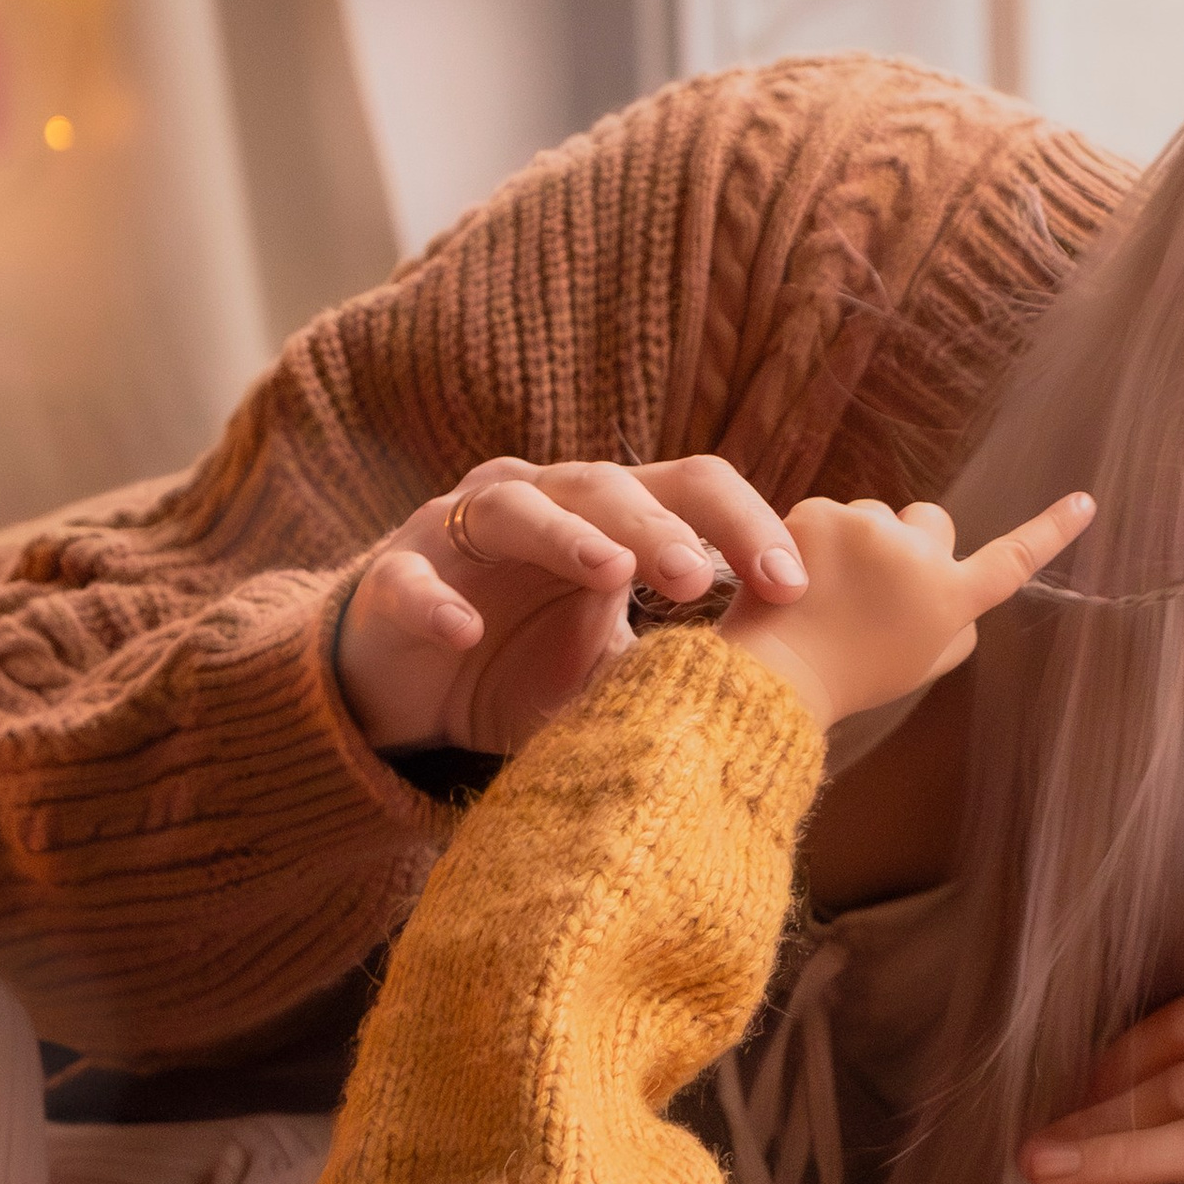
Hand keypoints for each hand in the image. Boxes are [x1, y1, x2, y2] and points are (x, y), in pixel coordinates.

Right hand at [336, 457, 811, 756]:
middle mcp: (537, 501)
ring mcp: (458, 533)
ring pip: (515, 507)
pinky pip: (412, 581)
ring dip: (565, 536)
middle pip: (607, 486)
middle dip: (659, 528)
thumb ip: (682, 665)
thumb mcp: (612, 670)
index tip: (793, 585)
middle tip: (703, 577)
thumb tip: (786, 697)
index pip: (687, 491)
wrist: (404, 694)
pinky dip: (438, 603)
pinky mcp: (390, 579)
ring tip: (611, 573)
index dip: (743, 526)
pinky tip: (466, 633)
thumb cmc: (519, 666)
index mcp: (604, 515)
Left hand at [721, 489, 1094, 731]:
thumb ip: (954, 627)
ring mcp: (868, 531)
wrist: (778, 675)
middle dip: (911, 541)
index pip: (1013, 560)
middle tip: (874, 587)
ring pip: (873, 515)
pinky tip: (797, 578)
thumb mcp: (919, 666)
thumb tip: (961, 588)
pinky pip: (826, 513)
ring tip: (827, 593)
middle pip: (930, 521)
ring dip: (857, 542)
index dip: (1051, 531)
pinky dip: (812, 539)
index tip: (1085, 501)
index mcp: (950, 600)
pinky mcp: (818, 515)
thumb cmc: (851, 678)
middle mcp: (919, 558)